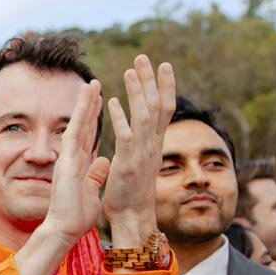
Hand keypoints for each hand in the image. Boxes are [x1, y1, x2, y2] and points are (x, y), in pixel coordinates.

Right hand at [35, 78, 109, 245]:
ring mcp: (68, 157)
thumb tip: (104, 162)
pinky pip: (74, 131)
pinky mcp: (67, 160)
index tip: (99, 103)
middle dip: (89, 105)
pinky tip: (86, 98)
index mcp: (79, 165)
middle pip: (83, 126)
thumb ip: (95, 175)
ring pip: (78, 124)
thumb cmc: (75, 217)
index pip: (88, 137)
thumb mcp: (91, 192)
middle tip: (94, 85)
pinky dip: (80, 114)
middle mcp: (72, 158)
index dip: (93, 119)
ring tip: (92, 83)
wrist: (63, 229)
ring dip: (85, 103)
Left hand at [102, 55, 175, 246]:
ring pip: (144, 116)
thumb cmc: (131, 193)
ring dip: (137, 92)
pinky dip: (119, 118)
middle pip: (157, 106)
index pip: (163, 109)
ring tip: (130, 70)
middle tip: (144, 57)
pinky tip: (110, 102)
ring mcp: (142, 154)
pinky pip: (125, 136)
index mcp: (153, 144)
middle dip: (152, 80)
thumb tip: (134, 139)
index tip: (163, 66)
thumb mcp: (136, 165)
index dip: (164, 87)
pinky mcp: (128, 164)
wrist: (132, 218)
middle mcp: (152, 145)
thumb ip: (136, 148)